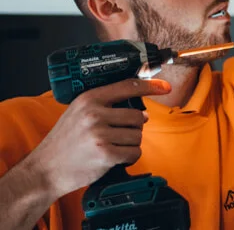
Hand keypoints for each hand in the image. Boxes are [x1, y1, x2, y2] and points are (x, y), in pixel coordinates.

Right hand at [25, 78, 170, 198]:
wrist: (44, 169)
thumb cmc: (65, 142)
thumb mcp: (79, 113)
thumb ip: (105, 105)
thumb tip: (141, 108)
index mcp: (89, 99)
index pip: (128, 86)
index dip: (150, 86)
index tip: (165, 87)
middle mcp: (94, 114)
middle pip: (138, 116)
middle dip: (134, 128)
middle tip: (118, 135)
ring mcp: (99, 134)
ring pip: (138, 136)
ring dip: (131, 144)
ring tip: (112, 147)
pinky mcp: (105, 154)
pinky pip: (134, 153)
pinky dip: (129, 157)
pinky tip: (115, 158)